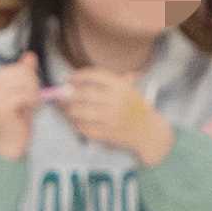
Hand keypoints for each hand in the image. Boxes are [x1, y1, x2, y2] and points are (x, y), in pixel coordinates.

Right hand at [0, 59, 44, 158]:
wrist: (9, 141)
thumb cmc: (17, 117)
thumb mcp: (24, 90)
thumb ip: (26, 72)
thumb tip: (30, 55)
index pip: (23, 68)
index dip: (32, 80)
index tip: (28, 95)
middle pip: (26, 73)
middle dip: (34, 87)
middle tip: (30, 102)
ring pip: (27, 83)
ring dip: (34, 96)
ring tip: (28, 107)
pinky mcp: (2, 105)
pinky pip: (25, 95)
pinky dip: (31, 103)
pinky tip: (26, 111)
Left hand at [58, 68, 174, 164]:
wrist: (149, 132)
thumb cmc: (136, 108)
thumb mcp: (129, 89)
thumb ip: (108, 82)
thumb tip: (74, 80)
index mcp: (121, 87)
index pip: (94, 76)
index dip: (79, 76)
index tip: (70, 78)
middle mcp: (116, 101)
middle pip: (83, 94)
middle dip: (68, 94)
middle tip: (61, 95)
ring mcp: (111, 119)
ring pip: (80, 112)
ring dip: (69, 110)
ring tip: (67, 109)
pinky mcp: (107, 134)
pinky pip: (84, 128)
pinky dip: (76, 124)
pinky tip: (75, 121)